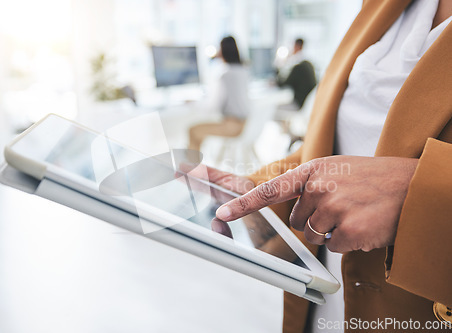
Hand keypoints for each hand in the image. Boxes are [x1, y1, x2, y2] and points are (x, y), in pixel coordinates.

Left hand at [215, 156, 418, 252]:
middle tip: (341, 207)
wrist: (411, 184)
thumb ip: (309, 184)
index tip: (222, 214)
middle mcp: (318, 188)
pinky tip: (363, 224)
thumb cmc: (371, 178)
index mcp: (312, 171)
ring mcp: (333, 209)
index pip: (270, 191)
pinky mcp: (348, 230)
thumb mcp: (335, 169)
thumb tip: (292, 207)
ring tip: (354, 212)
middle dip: (314, 219)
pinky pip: (335, 246)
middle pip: (297, 221)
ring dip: (332, 230)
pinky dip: (348, 241)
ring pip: (314, 235)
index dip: (243, 204)